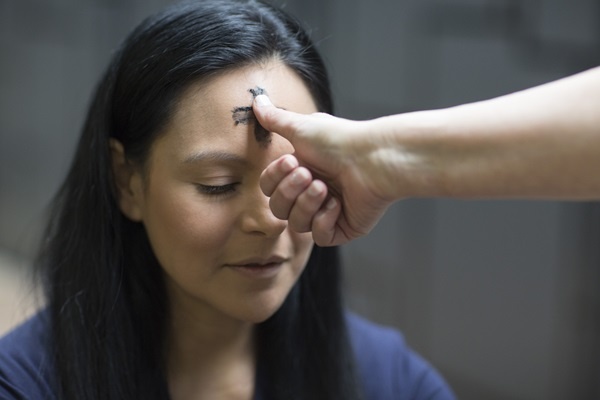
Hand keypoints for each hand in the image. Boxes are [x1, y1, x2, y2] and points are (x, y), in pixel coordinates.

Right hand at [253, 95, 393, 245]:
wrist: (374, 159)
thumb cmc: (340, 141)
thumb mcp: (302, 128)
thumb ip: (276, 119)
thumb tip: (257, 100)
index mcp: (299, 172)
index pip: (269, 188)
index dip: (275, 178)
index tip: (293, 161)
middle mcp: (310, 194)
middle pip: (278, 209)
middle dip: (291, 192)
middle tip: (310, 175)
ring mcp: (326, 213)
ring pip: (297, 225)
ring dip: (307, 204)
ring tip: (325, 188)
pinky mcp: (342, 229)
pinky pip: (319, 237)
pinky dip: (325, 220)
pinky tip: (337, 204)